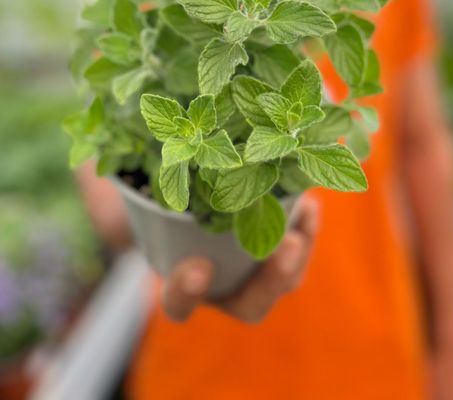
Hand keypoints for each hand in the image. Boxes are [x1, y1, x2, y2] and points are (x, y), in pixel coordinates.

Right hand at [161, 194, 318, 323]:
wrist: (181, 187)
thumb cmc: (156, 190)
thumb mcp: (147, 189)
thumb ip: (150, 185)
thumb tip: (144, 148)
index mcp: (179, 282)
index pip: (179, 302)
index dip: (187, 291)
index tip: (198, 266)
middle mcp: (220, 287)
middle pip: (249, 304)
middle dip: (272, 279)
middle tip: (290, 245)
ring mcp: (250, 274)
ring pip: (283, 281)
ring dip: (299, 252)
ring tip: (306, 210)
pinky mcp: (274, 252)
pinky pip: (297, 253)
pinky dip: (306, 227)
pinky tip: (309, 203)